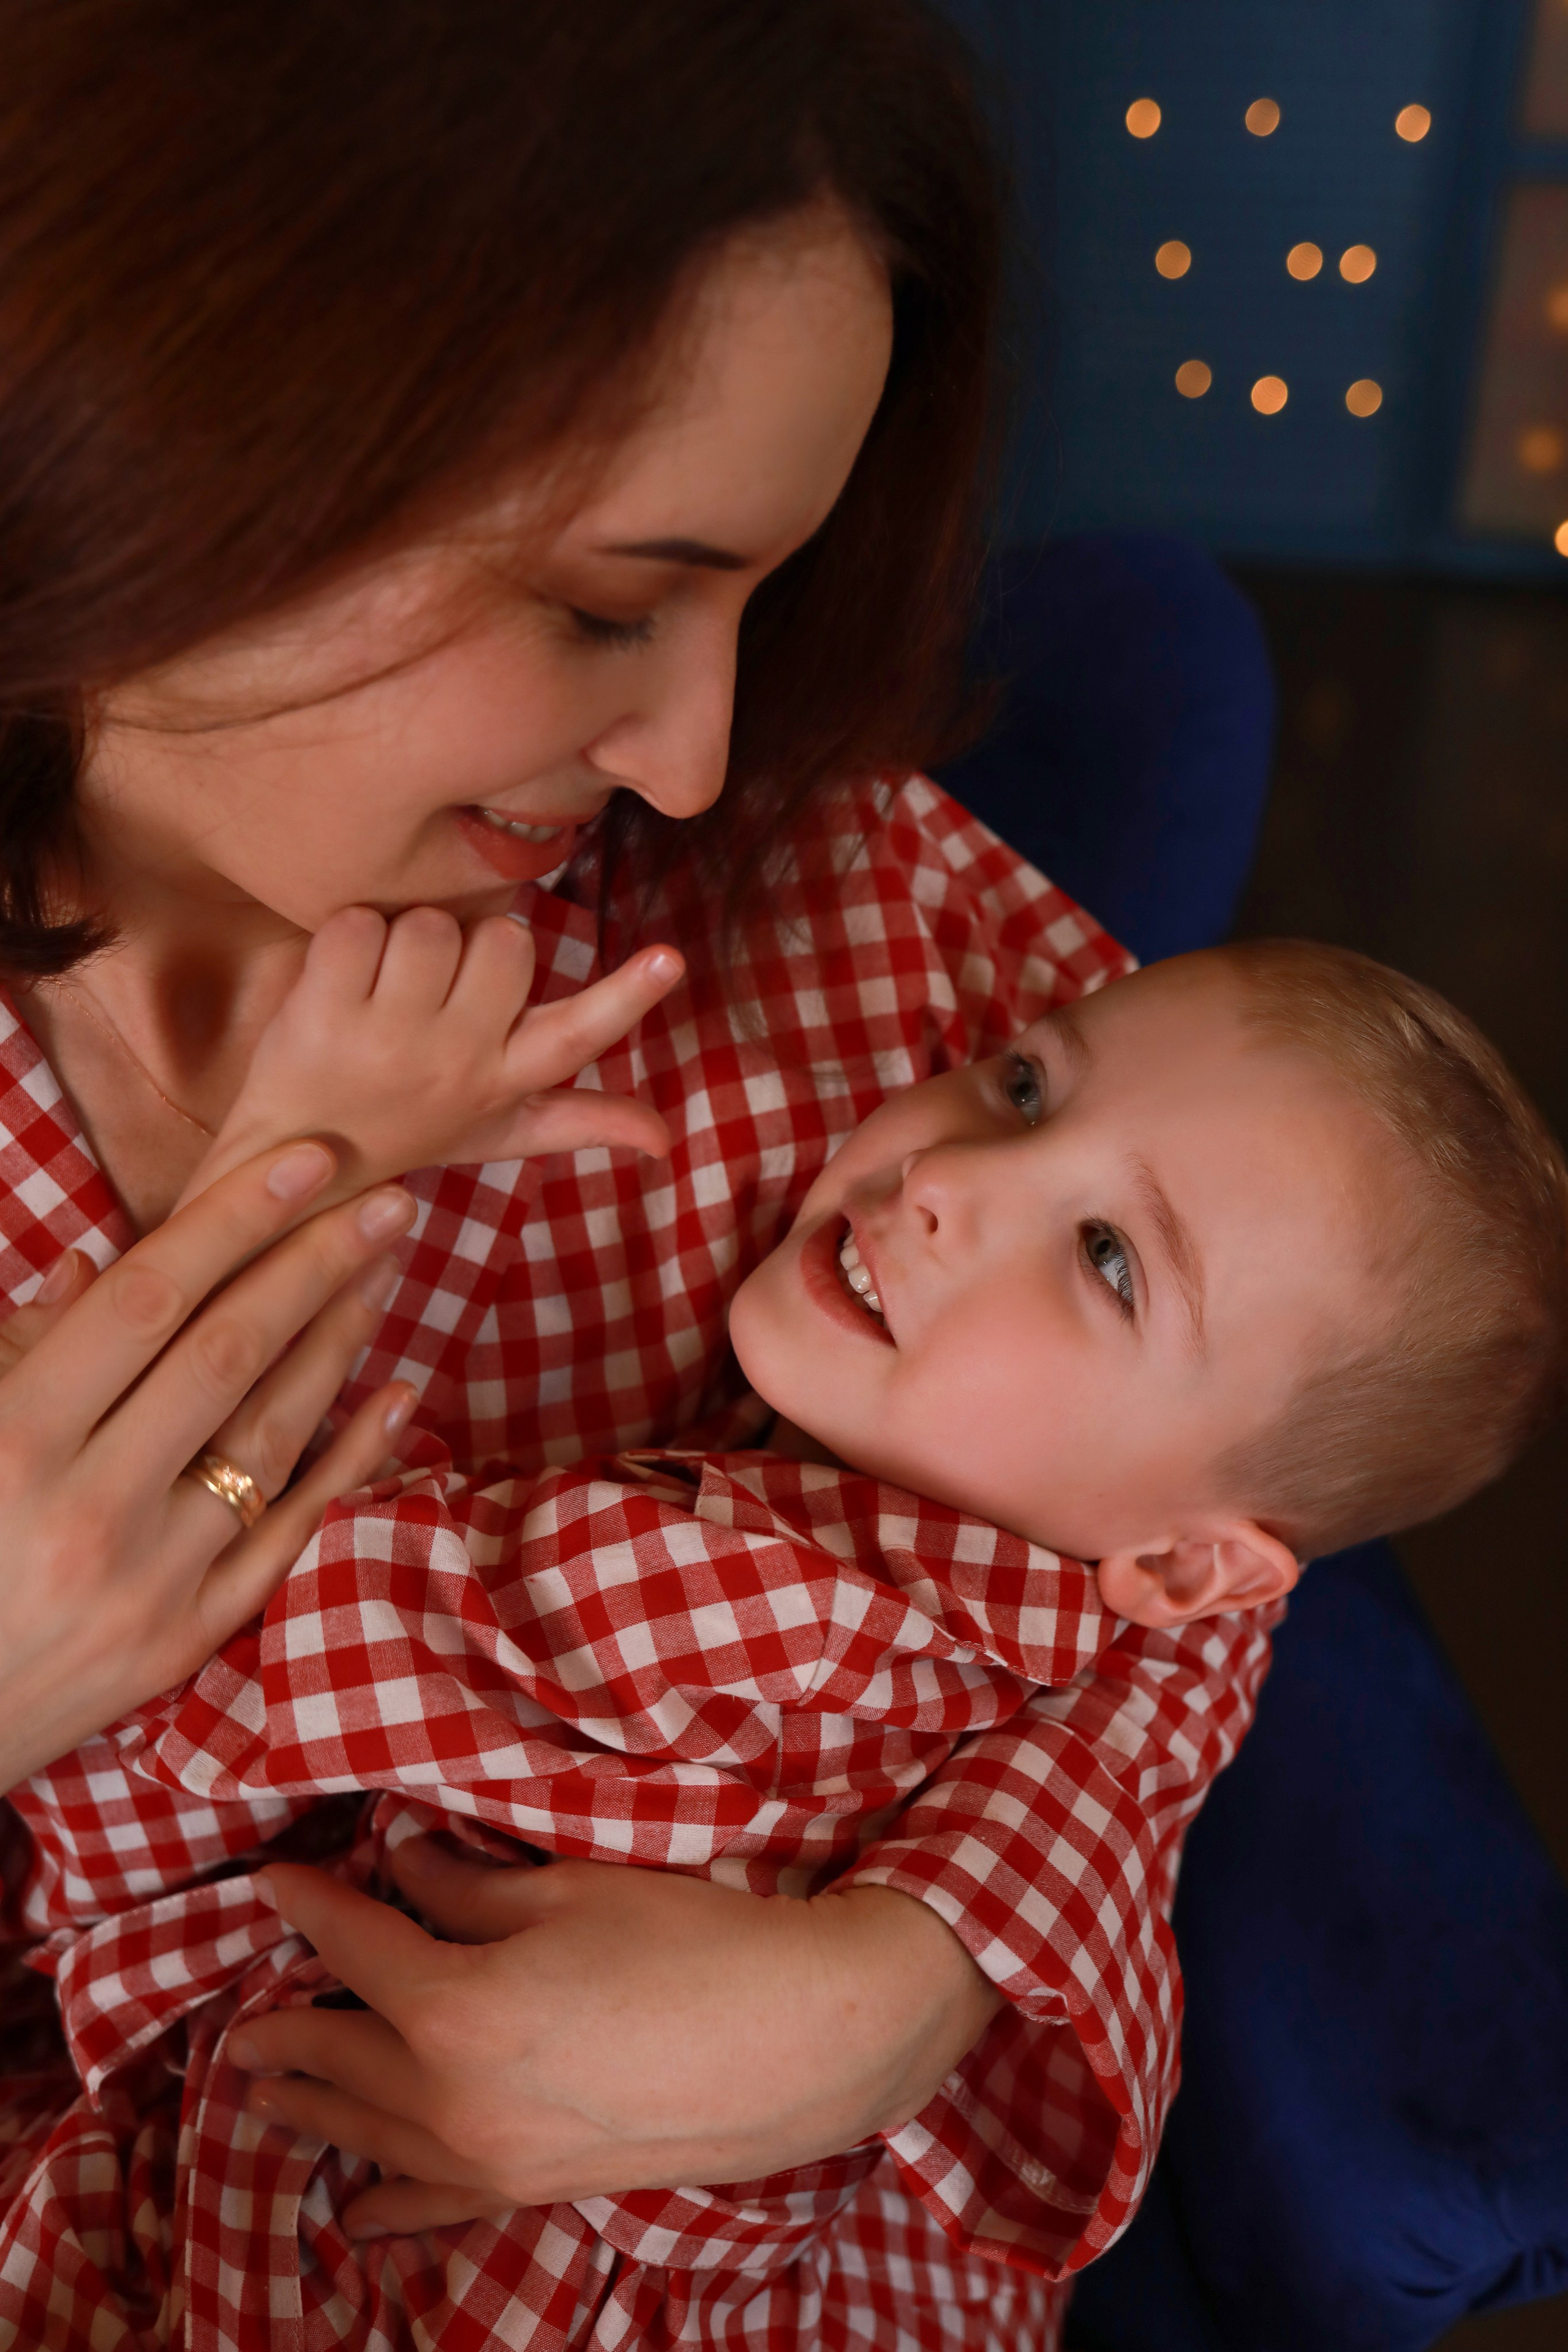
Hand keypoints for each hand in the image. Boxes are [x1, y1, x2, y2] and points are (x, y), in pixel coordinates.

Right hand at [0, 1141, 420, 1790]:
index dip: (233, 1221)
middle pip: (227, 1356)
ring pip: (269, 1438)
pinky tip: (397, 1399)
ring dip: (337, 1345)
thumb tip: (101, 1266)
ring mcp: (148, 1581)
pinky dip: (349, 1464)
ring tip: (383, 1271)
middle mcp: (88, 1508)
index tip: (306, 1160)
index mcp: (15, 1440)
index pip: (149, 1302)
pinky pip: (288, 1536)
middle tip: (385, 1200)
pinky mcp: (185, 1641)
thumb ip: (16, 1348)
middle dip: (314, 1265)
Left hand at [180, 906, 683, 1209]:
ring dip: (404, 942)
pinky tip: (337, 982)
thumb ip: (580, 1121)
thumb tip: (666, 1140)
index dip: (627, 994)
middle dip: (472, 947)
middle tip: (433, 993)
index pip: (579, 1034)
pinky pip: (359, 925)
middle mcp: (455, 1063)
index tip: (670, 958)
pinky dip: (345, 938)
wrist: (294, 1164)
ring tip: (381, 992)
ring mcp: (387, 1040)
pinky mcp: (322, 1015)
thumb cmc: (407, 1129)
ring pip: (431, 926)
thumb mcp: (497, 1132)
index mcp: (503, 1081)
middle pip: (505, 941)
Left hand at [230, 1841, 1002, 2237]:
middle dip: (287, 2031)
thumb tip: (407, 1873)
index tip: (271, 1885)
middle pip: (342, 2055)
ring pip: (369, 2133)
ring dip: (313, 2109)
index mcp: (452, 2004)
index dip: (307, 1907)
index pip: (353, 1945)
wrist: (796, 2042)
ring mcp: (487, 2155)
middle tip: (245, 2019)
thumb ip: (469, 1886)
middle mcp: (449, 2094)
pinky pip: (430, 2205)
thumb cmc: (689, 1945)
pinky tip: (352, 2213)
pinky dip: (383, 2202)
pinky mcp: (531, 2188)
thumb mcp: (570, 1888)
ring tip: (265, 2094)